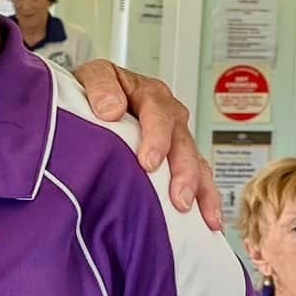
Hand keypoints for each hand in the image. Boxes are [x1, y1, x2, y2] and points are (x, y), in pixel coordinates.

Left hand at [74, 60, 219, 229]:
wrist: (87, 100)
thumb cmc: (91, 91)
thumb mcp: (91, 75)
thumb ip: (99, 86)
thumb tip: (111, 108)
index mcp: (147, 93)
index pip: (157, 112)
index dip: (156, 137)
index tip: (148, 161)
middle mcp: (167, 114)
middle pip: (182, 141)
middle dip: (183, 171)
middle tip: (178, 196)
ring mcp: (174, 137)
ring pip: (195, 162)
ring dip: (199, 190)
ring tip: (202, 215)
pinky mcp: (176, 157)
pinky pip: (198, 176)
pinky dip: (205, 198)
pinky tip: (209, 219)